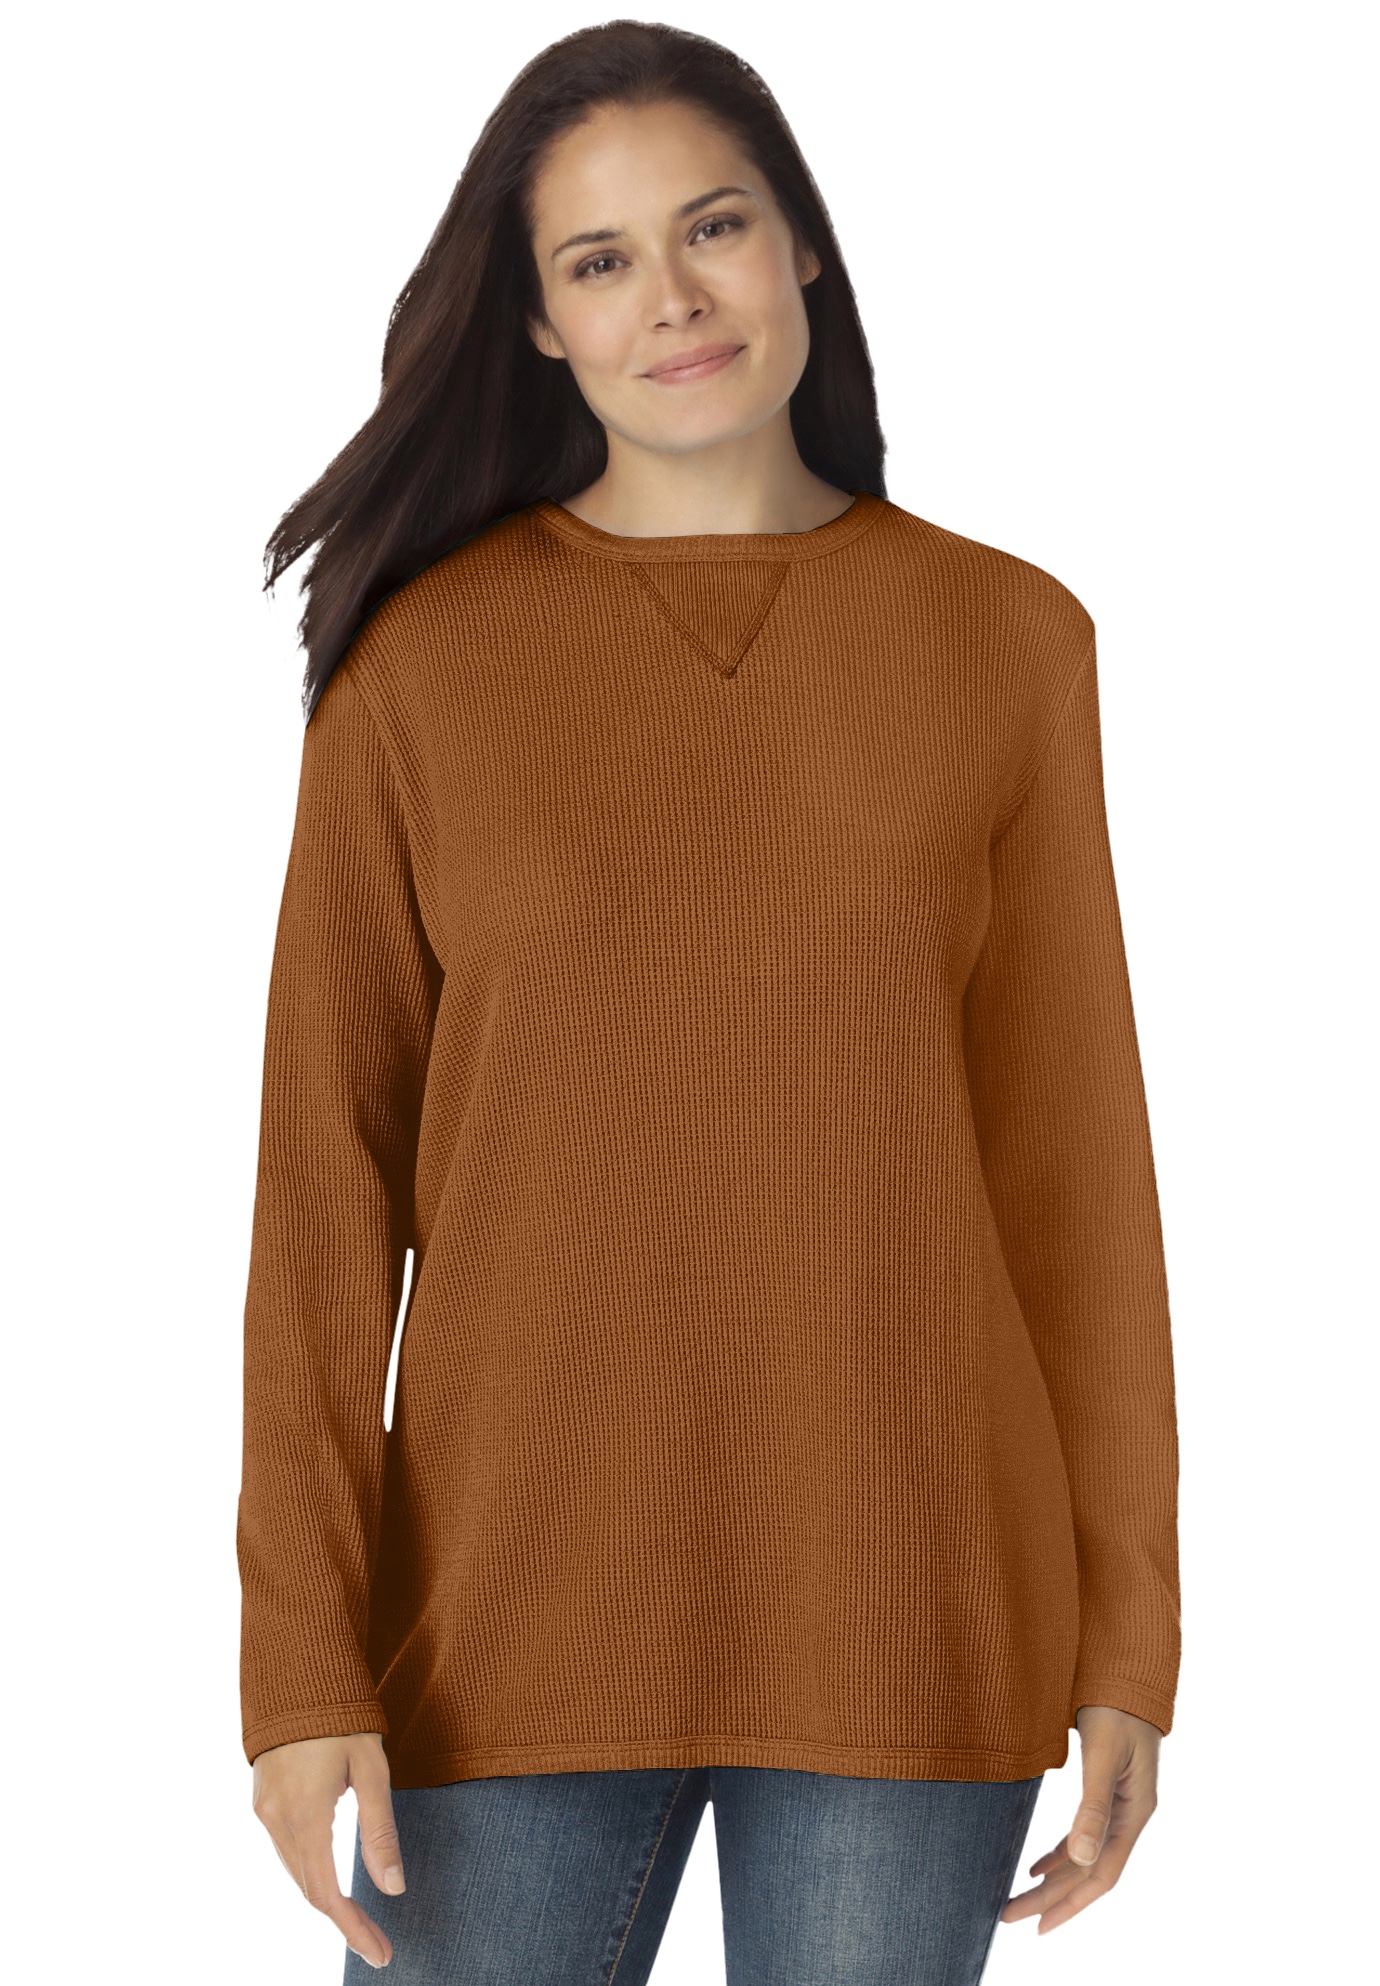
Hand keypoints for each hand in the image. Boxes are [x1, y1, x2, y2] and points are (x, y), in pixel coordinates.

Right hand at [251, 1731, 404, 1968]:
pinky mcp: (262, 1800)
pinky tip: (332, 1877)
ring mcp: (264, 1811)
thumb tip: (392, 1889)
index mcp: (306, 1815)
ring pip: (295, 1873)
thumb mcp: (372, 1769)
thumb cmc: (343, 1716)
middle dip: (344, 1921)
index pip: (328, 1894)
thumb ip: (380, 1830)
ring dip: (326, 1899)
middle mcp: (277, 1820)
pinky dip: (310, 1872)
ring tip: (361, 1919)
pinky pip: (286, 1850)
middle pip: (309, 1890)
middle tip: (380, 1944)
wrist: (297, 1673)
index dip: (354, 1929)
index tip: (382, 1954)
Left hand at [1001, 1704, 1160, 1935]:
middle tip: (1008, 1917)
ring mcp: (1119, 1807)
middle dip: (1051, 1898)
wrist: (1128, 1673)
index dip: (1071, 1903)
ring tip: (1017, 1899)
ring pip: (1083, 1858)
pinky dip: (1059, 1854)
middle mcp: (1129, 1816)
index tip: (1038, 1927)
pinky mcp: (1106, 1793)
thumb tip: (1082, 1859)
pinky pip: (1081, 1836)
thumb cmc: (1116, 1708)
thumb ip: (1094, 1805)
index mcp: (1135, 1813)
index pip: (1102, 1875)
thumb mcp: (1103, 1754)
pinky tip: (1036, 1866)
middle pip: (1088, 1872)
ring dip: (1052, 1881)